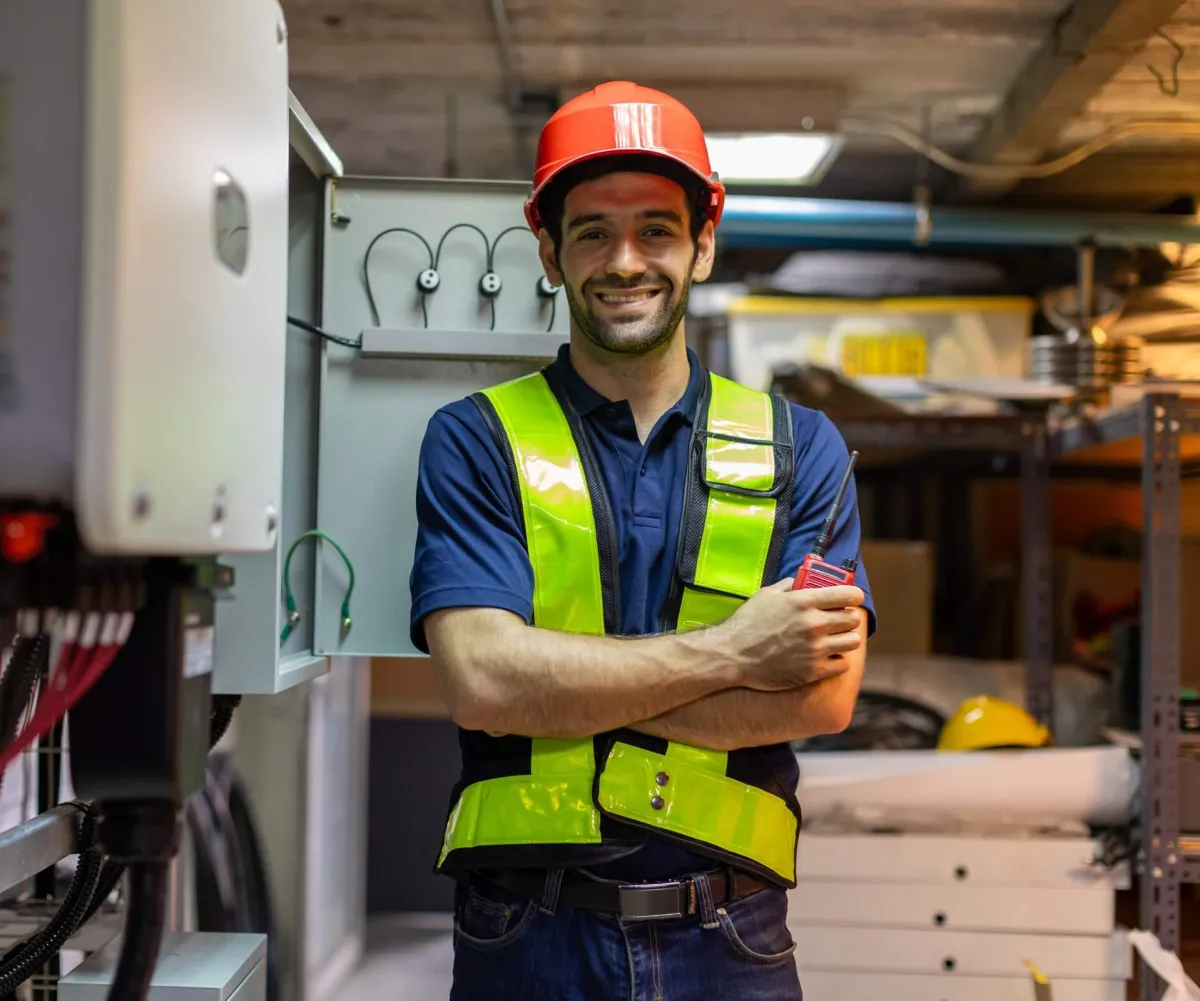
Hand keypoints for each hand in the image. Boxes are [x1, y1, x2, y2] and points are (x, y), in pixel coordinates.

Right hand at [718, 580, 863, 690]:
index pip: (848, 595)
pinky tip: (827, 656)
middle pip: (852, 619)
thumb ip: (788, 586)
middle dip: (847, 618)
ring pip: (853, 641)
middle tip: (838, 620)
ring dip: (845, 639)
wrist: (733, 655)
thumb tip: (801, 582)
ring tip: (835, 639)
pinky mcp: (813, 670)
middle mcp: (814, 624)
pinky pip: (843, 664)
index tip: (852, 598)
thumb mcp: (766, 595)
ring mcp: (815, 649)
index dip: (854, 596)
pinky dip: (838, 660)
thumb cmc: (747, 623)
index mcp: (804, 601)